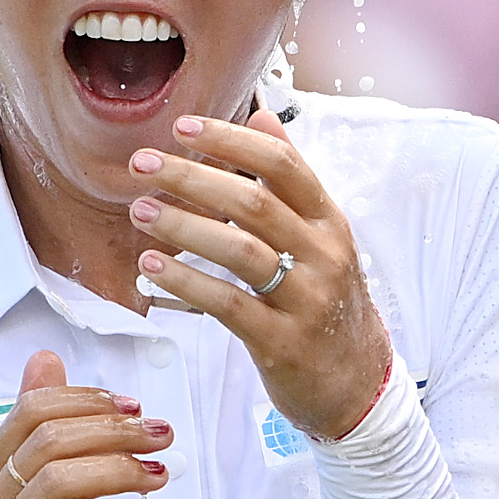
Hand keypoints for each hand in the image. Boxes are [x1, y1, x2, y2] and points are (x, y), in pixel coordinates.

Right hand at [0, 347, 170, 498]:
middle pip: (48, 440)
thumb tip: (46, 359)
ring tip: (161, 474)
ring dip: (121, 470)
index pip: (32, 411)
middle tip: (161, 435)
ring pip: (60, 480)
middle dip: (114, 430)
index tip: (134, 406)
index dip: (87, 400)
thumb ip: (39, 432)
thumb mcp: (30, 493)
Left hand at [130, 109, 393, 440]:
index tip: (183, 128)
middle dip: (193, 178)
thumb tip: (262, 115)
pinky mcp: (283, 342)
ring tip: (141, 212)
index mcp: (328, 221)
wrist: (357, 382)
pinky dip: (187, 282)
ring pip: (240, 251)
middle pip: (254, 203)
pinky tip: (153, 267)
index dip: (231, 140)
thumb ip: (290, 179)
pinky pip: (229, 305)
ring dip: (184, 227)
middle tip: (143, 165)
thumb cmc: (327, 301)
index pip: (282, 166)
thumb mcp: (321, 236)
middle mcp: (323, 255)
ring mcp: (306, 300)